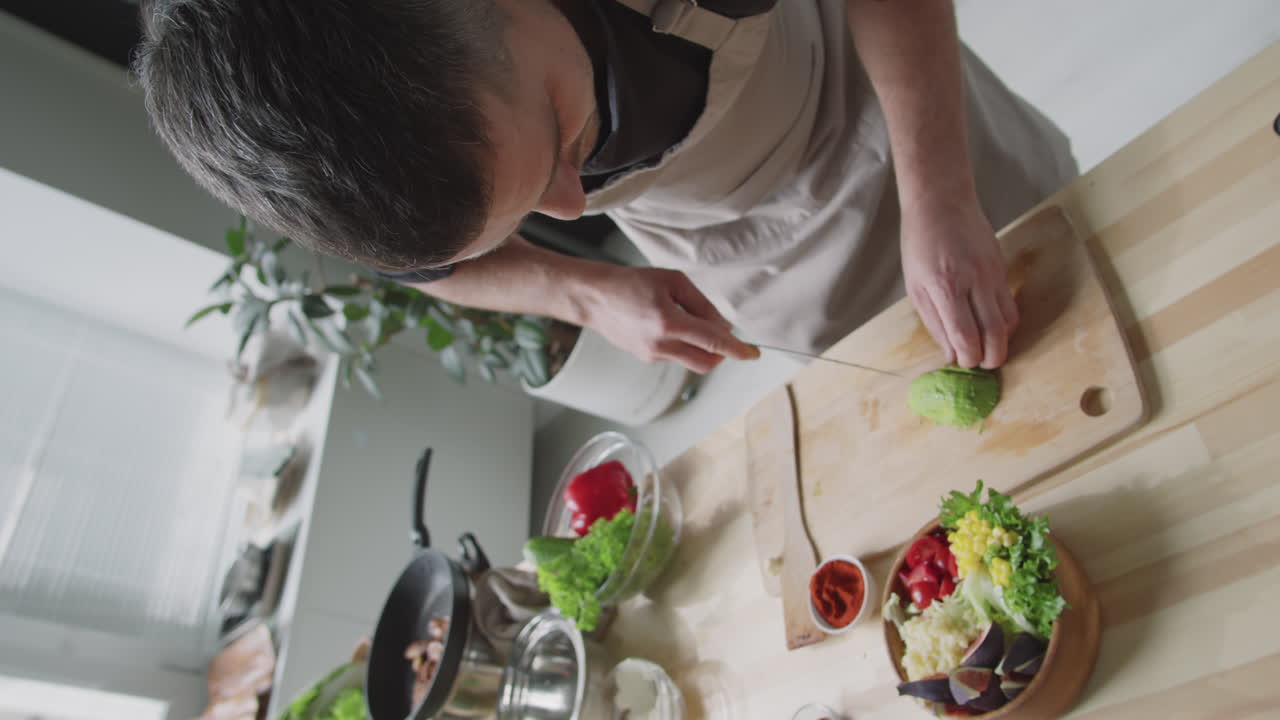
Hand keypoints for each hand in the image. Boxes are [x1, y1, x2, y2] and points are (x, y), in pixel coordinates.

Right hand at [581, 266, 759, 372]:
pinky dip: (684, 346)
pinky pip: (676, 357)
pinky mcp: (645, 359)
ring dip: (702, 349)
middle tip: (722, 335)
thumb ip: (701, 304)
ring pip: (692, 361)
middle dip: (722, 353)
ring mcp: (652, 356)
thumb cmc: (631, 282)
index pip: (713, 342)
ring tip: (688, 321)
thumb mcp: (672, 281)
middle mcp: (660, 345)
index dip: (737, 350)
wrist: (593, 297)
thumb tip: (723, 326)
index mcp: (669, 322)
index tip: (753, 354)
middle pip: (707, 362)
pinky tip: (670, 326)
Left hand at [901, 200, 1018, 368]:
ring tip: (988, 349)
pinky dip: (1004, 322)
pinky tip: (991, 325)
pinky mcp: (1003, 267)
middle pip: (995, 333)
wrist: (941, 201)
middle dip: (992, 358)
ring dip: (1002, 342)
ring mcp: (992, 273)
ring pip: (1009, 320)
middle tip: (983, 366)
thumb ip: (934, 322)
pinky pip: (1010, 303)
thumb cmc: (921, 243)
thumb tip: (952, 353)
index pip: (965, 335)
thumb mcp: (915, 285)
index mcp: (945, 286)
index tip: (964, 364)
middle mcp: (974, 280)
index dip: (969, 358)